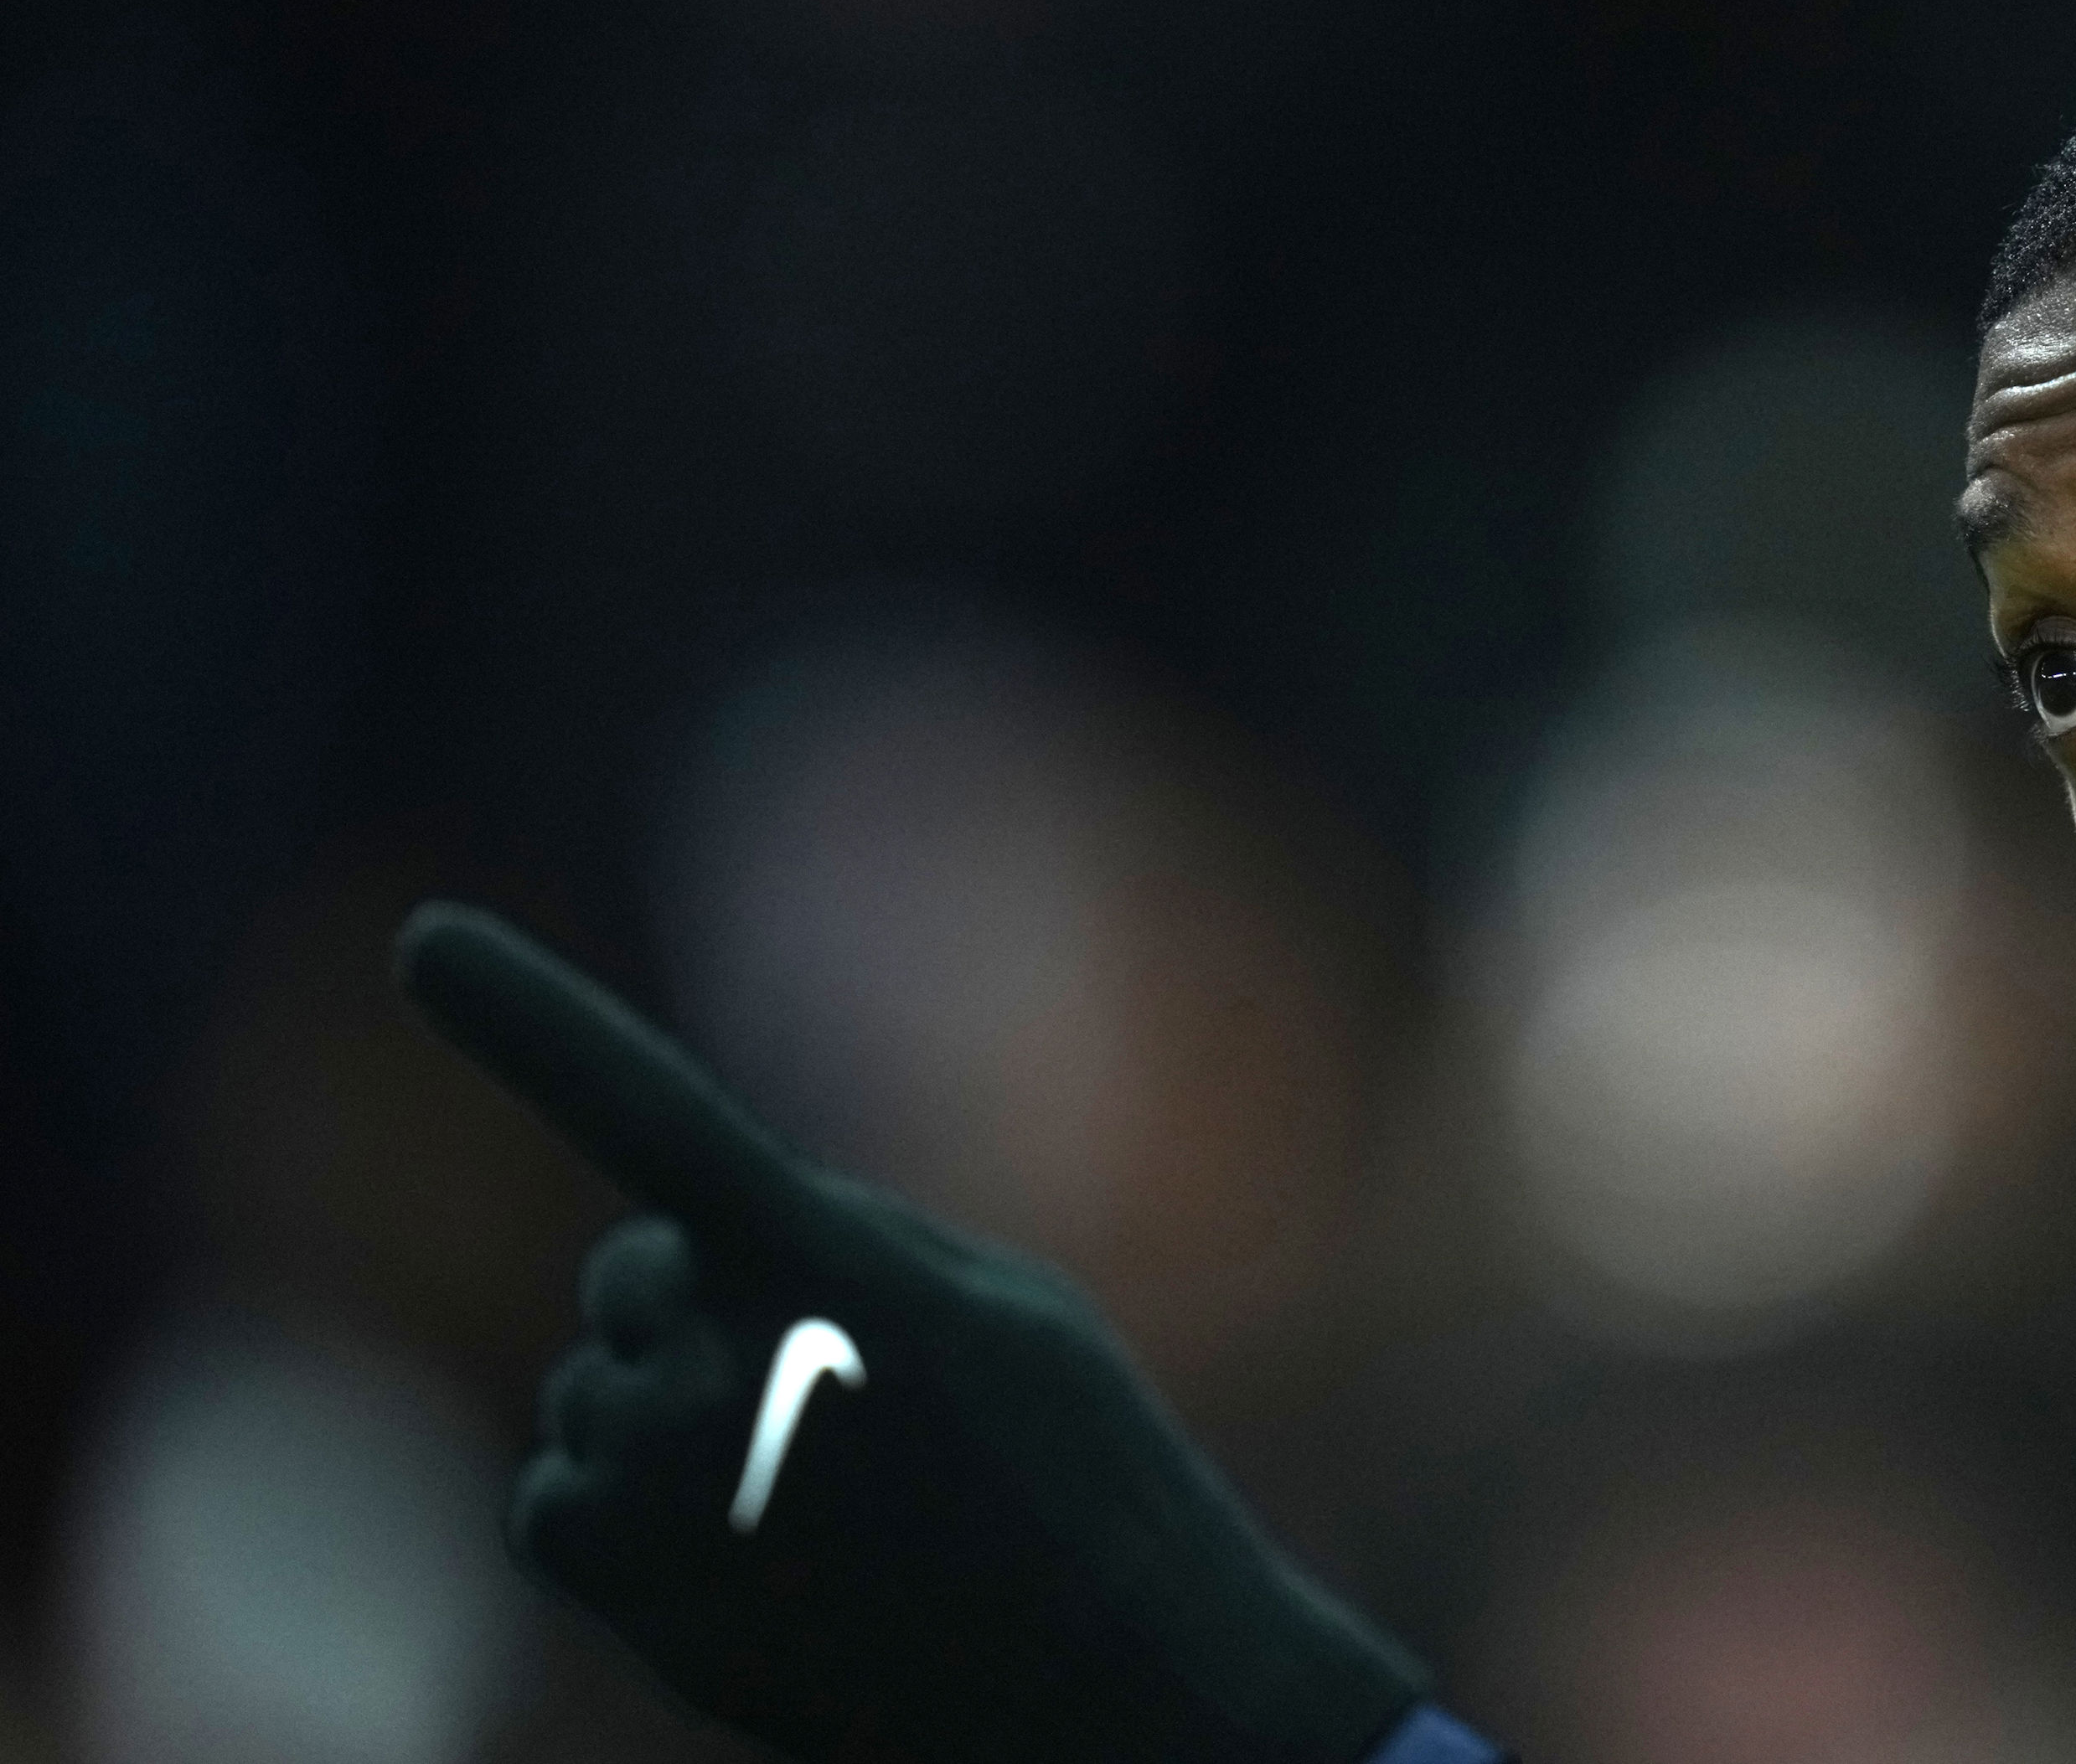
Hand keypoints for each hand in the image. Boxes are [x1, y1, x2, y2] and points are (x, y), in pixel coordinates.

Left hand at [397, 901, 1429, 1763]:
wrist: (1098, 1701)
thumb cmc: (1084, 1490)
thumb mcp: (1007, 1315)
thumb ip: (853, 1245)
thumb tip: (721, 1238)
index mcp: (833, 1271)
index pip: (655, 1113)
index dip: (533, 1021)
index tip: (422, 942)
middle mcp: (721, 1370)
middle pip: (635, 1277)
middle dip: (682, 1300)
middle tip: (799, 1380)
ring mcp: (660, 1490)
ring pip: (594, 1395)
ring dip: (666, 1419)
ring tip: (810, 1502)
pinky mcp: (624, 1593)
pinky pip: (552, 1502)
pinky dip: (612, 1512)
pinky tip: (725, 1552)